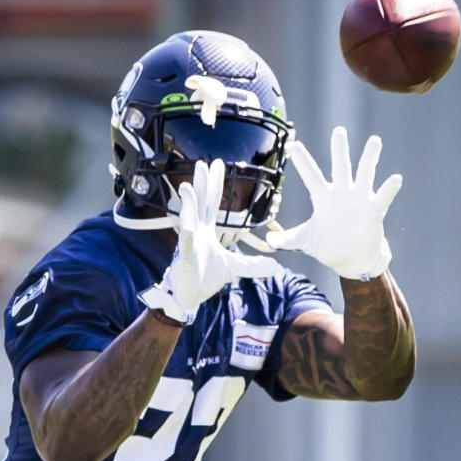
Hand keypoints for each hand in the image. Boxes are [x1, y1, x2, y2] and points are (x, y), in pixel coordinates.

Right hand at [139, 159, 271, 323]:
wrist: (189, 297)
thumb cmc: (205, 278)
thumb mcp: (233, 269)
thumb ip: (252, 265)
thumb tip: (275, 266)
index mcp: (206, 230)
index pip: (211, 203)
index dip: (215, 184)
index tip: (217, 164)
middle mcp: (196, 233)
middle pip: (199, 203)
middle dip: (201, 184)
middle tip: (201, 164)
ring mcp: (189, 244)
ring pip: (188, 220)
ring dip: (188, 204)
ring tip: (186, 188)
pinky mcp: (185, 260)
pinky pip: (185, 247)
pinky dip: (186, 238)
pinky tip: (188, 228)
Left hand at [265, 126, 401, 279]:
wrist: (351, 260)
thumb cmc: (328, 247)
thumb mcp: (306, 242)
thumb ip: (287, 239)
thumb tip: (268, 240)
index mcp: (323, 198)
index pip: (311, 176)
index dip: (303, 162)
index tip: (294, 145)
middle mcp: (342, 193)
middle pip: (340, 166)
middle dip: (339, 149)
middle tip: (339, 130)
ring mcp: (359, 199)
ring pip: (365, 173)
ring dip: (369, 158)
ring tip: (374, 141)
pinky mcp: (374, 211)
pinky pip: (383, 197)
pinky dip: (389, 188)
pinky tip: (395, 179)